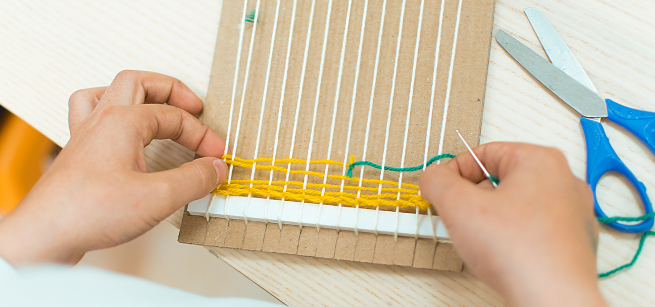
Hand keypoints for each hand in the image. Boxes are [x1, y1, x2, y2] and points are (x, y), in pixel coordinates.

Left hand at [0, 71, 226, 265]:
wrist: (45, 234)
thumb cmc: (89, 213)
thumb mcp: (158, 197)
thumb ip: (194, 179)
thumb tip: (216, 168)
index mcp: (122, 121)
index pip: (174, 117)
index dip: (202, 135)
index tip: (217, 156)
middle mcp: (101, 120)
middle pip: (139, 82)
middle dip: (172, 90)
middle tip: (194, 107)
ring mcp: (86, 134)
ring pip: (109, 92)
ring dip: (137, 93)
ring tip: (156, 103)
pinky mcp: (79, 152)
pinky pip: (90, 114)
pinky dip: (110, 112)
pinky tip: (121, 128)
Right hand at [420, 143, 606, 306]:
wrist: (551, 298)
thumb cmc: (520, 253)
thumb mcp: (458, 206)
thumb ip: (437, 181)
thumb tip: (432, 177)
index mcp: (540, 160)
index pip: (485, 153)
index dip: (455, 171)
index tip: (441, 189)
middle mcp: (564, 181)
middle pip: (501, 178)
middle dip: (474, 197)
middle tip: (459, 216)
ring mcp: (573, 212)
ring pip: (517, 204)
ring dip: (492, 218)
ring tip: (482, 240)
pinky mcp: (573, 241)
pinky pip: (533, 228)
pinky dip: (513, 237)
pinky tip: (502, 254)